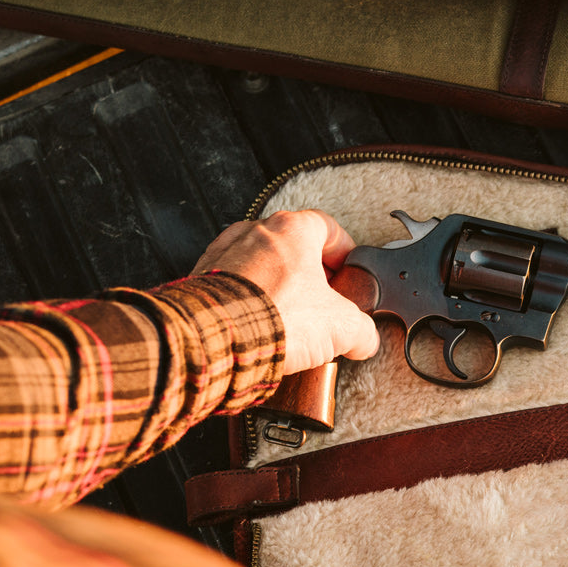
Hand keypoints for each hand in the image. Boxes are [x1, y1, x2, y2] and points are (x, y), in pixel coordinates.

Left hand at [192, 210, 378, 374]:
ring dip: (278, 285)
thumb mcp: (342, 327)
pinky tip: (260, 324)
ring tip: (290, 316)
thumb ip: (363, 331)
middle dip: (311, 274)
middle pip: (293, 246)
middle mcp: (255, 232)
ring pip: (261, 263)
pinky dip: (249, 299)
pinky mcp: (203, 278)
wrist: (218, 338)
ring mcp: (225, 253)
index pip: (328, 226)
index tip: (348, 270)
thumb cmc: (277, 317)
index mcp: (292, 230)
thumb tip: (364, 340)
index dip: (343, 250)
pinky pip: (234, 283)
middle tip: (322, 300)